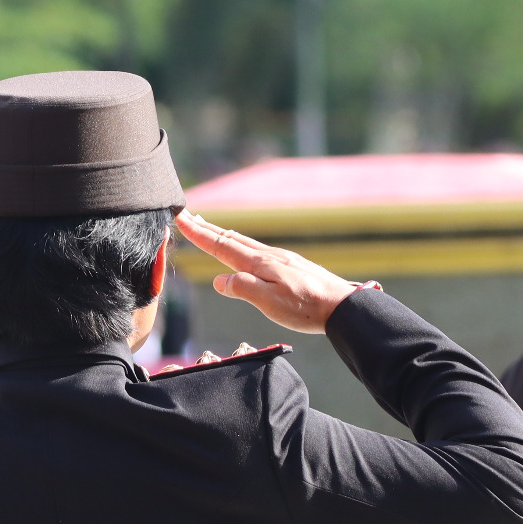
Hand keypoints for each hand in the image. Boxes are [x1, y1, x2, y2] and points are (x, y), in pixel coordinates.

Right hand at [176, 212, 361, 332]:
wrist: (342, 306)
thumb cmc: (306, 307)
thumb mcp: (269, 303)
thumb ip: (242, 289)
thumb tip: (219, 281)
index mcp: (259, 264)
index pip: (221, 246)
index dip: (198, 234)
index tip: (180, 218)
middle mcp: (268, 257)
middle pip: (231, 239)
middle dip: (208, 228)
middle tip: (189, 216)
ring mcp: (280, 260)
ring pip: (245, 243)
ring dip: (224, 234)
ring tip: (211, 228)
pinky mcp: (291, 266)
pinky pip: (258, 250)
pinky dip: (242, 244)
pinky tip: (245, 250)